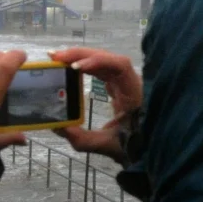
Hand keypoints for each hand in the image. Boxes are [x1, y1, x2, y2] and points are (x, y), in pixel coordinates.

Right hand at [47, 47, 141, 162]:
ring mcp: (124, 81)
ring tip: (56, 58)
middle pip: (107, 58)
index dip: (98, 61)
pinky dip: (84, 64)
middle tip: (55, 57)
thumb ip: (81, 138)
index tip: (75, 67)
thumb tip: (56, 126)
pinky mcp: (117, 84)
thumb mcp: (106, 145)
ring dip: (79, 57)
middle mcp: (130, 82)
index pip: (120, 66)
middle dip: (80, 55)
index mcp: (134, 93)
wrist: (148, 146)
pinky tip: (69, 65)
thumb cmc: (134, 145)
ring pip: (103, 60)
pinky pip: (101, 69)